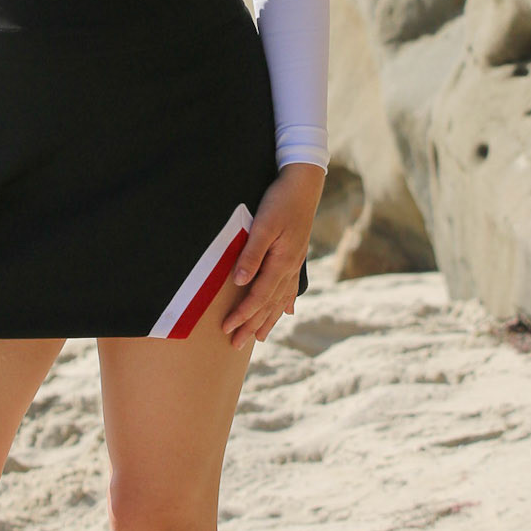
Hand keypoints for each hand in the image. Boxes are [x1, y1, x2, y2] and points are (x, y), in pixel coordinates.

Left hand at [220, 163, 322, 347]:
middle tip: (235, 345)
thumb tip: (241, 282)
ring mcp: (295, 263)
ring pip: (281, 300)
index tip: (226, 329)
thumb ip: (252, 254)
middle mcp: (290, 267)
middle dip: (252, 325)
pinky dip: (286, 302)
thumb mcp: (263, 224)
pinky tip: (287, 311)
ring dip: (268, 319)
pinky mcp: (296, 256)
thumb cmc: (280, 201)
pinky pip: (290, 286)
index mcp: (282, 262)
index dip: (242, 314)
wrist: (304, 184)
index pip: (258, 297)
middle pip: (269, 304)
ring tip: (259, 337)